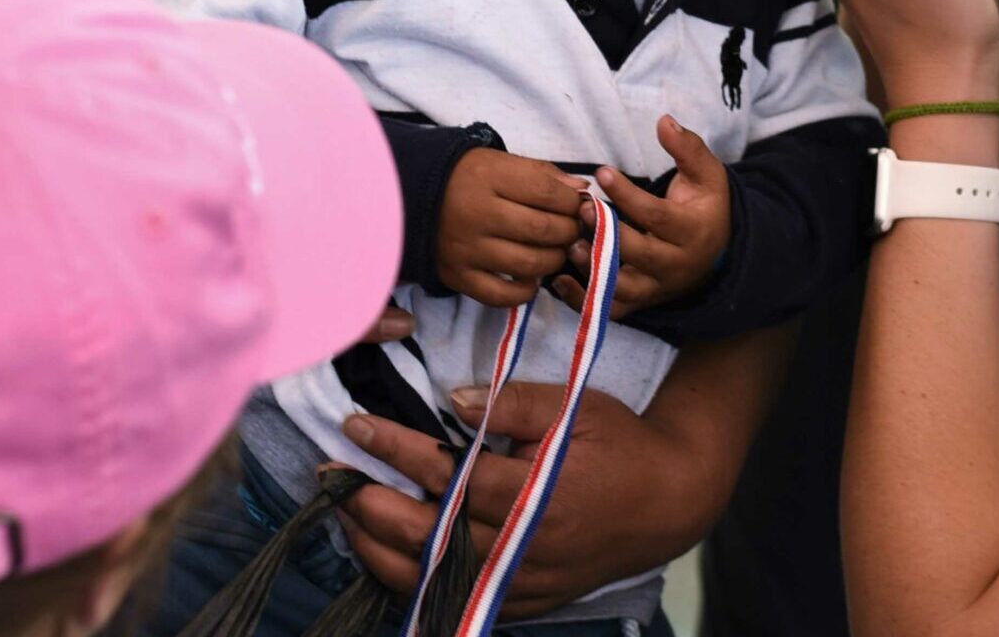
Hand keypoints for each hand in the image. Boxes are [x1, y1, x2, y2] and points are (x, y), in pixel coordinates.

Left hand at [335, 382, 703, 618]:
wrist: (667, 502)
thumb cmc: (620, 444)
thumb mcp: (576, 406)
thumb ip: (513, 403)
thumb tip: (454, 398)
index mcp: (534, 492)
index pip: (446, 473)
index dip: (395, 450)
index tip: (357, 426)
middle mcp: (521, 544)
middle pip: (426, 533)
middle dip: (369, 504)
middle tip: (331, 474)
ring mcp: (520, 579)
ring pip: (432, 576)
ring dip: (378, 548)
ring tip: (346, 515)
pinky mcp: (522, 600)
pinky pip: (454, 599)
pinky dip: (412, 583)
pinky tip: (384, 557)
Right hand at [436, 149, 589, 307]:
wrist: (413, 197)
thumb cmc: (467, 178)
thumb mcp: (501, 163)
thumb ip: (542, 174)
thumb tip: (581, 190)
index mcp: (490, 177)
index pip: (547, 193)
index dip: (573, 202)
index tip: (578, 205)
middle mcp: (477, 214)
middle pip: (542, 229)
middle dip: (569, 231)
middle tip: (573, 230)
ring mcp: (466, 248)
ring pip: (528, 263)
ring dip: (554, 260)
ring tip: (556, 252)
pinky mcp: (457, 276)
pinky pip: (500, 295)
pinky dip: (524, 291)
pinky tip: (532, 278)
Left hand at [553, 116, 729, 319]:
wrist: (719, 250)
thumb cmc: (705, 205)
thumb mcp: (706, 173)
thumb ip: (687, 147)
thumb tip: (664, 121)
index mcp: (692, 232)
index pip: (656, 216)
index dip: (627, 195)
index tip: (601, 173)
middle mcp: (676, 265)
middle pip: (639, 255)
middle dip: (607, 234)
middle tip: (581, 210)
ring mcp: (657, 288)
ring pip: (622, 288)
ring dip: (592, 268)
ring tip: (569, 244)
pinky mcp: (642, 303)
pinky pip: (610, 310)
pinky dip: (583, 299)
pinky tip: (560, 279)